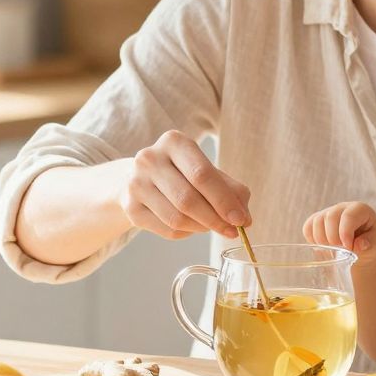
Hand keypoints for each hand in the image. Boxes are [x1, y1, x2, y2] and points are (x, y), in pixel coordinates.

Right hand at [120, 130, 250, 240]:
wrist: (140, 178)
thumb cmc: (182, 173)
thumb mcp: (207, 171)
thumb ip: (231, 190)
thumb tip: (245, 219)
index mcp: (174, 142)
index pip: (202, 174)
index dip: (224, 200)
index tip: (241, 220)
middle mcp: (150, 159)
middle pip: (188, 199)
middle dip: (215, 219)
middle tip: (232, 231)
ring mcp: (136, 183)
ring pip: (177, 218)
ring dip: (202, 228)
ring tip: (212, 226)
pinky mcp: (130, 207)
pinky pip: (166, 230)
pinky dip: (186, 233)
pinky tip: (192, 227)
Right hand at [302, 202, 375, 264]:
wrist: (361, 246)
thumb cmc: (371, 241)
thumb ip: (370, 243)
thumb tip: (358, 245)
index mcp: (360, 209)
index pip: (348, 216)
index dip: (345, 233)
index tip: (348, 248)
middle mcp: (342, 207)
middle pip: (330, 217)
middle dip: (333, 238)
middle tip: (341, 251)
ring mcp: (328, 212)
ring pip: (317, 221)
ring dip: (322, 240)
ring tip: (333, 250)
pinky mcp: (317, 220)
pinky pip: (307, 227)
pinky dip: (312, 239)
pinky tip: (323, 247)